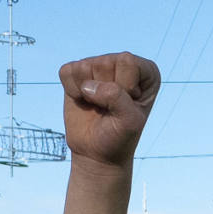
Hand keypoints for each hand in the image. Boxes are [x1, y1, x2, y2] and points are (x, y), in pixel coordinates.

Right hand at [58, 52, 160, 169]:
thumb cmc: (120, 136)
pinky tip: (84, 101)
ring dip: (88, 94)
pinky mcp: (76, 73)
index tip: (128, 106)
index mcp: (145, 70)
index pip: (126, 61)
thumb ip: (116, 98)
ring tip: (98, 105)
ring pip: (84, 67)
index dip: (124, 87)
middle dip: (105, 93)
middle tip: (110, 108)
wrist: (97, 152)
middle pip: (104, 63)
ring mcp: (98, 65)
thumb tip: (86, 86)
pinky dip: (72, 91)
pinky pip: (67, 72)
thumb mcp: (129, 121)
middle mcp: (122, 63)